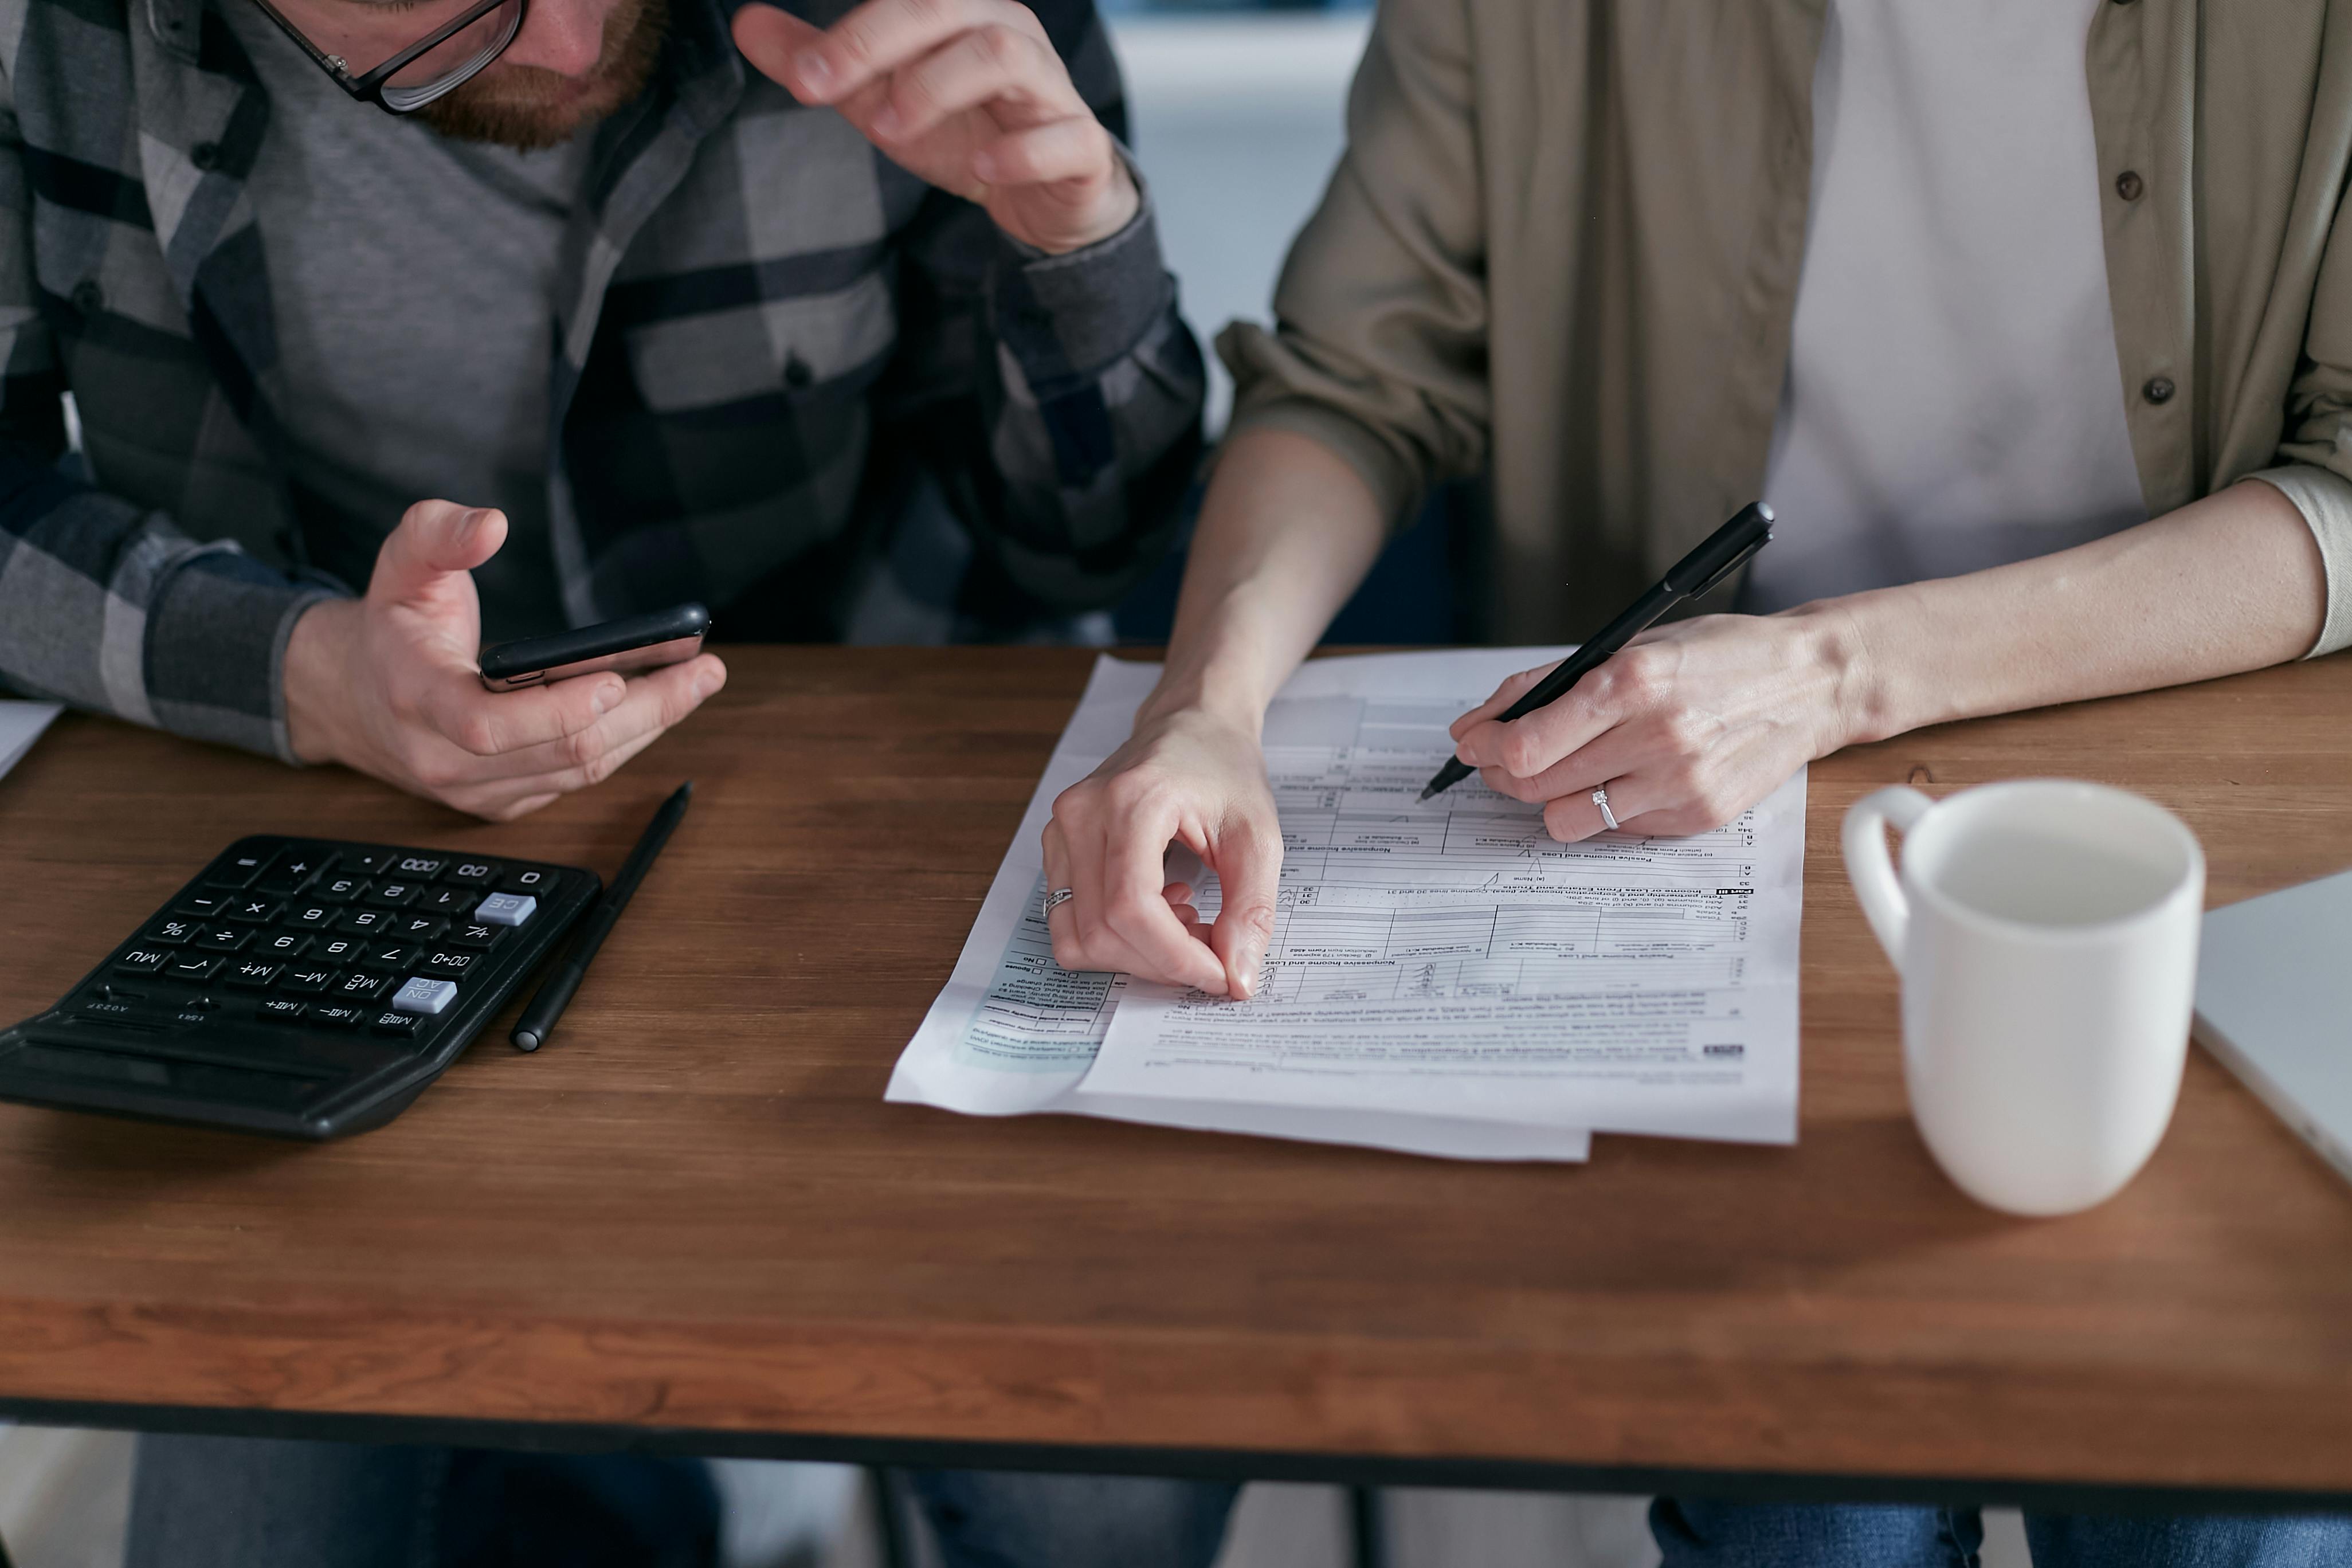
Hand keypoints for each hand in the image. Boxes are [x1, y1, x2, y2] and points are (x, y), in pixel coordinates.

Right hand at [283, 500, 726, 820]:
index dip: (557, 709)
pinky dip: (625, 743)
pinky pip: (577, 779)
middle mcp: (444, 756)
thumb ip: (439, 534)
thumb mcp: (401, 564)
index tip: (616, 677)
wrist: (356, 698)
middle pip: (563, 750)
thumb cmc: (392, 626)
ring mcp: (477, 789)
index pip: (488, 726)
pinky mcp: (504, 800)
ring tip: (697, 681)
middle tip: (703, 670)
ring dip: (650, 727)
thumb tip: (491, 525)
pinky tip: (658, 706)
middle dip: (644, 711)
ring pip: (581, 770)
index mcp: (416, 696)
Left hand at [732, 0, 1139, 254]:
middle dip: (877, 43)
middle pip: (947, 10)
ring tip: (887, 128)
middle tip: (821, 88)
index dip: (852, 31)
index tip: (799, 74)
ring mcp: (1051, 88)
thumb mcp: (881, 98)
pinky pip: (1064, 135)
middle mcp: (1010, 35)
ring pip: (1005, 54)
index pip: (903, 2)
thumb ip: (822, 64)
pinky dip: (1023, 151)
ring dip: (938, 85)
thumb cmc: (966, 131)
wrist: (1045, 196)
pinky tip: (982, 170)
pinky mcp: (1082, 146)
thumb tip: (744, 23)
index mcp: (961, 15)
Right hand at [1043, 703, 1281, 996]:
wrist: (1193, 725)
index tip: (1220, 974)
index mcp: (1132, 800)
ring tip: (1184, 922)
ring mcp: (1060, 830)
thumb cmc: (1224, 769)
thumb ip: (1250, 910)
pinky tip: (1157, 909)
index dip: (1176, 958)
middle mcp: (1082, 814)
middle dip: (1162, 962)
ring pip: (1077, 936)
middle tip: (1211, 949)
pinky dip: (1113, 938)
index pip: (1131, 909)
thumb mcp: (1259, 837)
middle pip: (1102, 931)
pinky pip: (1069, 922)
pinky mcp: (1056, 847)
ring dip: (1135, 955)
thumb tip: (1237, 980)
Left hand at [1449, 609, 1861, 839]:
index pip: (1527, 744)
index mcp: (1632, 681)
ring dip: (1548, 799)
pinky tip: (1620, 779)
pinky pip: (1616, 831)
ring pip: (1567, 820)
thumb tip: (1482, 722)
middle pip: (1536, 786)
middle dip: (1502, 774)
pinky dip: (1602, 808)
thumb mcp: (1634, 644)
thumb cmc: (1718, 656)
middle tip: (1500, 760)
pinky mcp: (1698, 817)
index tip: (1473, 742)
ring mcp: (1679, 784)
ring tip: (1561, 771)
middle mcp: (1656, 736)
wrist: (1809, 683)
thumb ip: (1553, 683)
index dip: (1486, 748)